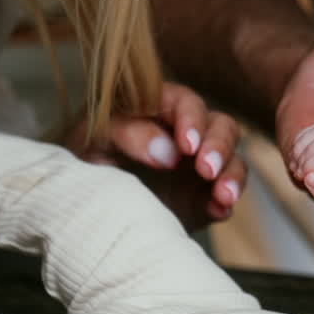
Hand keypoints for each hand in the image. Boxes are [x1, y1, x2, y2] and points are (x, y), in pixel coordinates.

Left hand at [67, 82, 247, 230]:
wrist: (81, 203)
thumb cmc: (85, 157)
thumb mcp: (95, 138)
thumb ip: (128, 134)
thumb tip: (169, 152)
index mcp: (160, 108)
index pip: (188, 104)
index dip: (193, 121)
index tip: (187, 146)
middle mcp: (186, 135)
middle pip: (222, 127)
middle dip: (219, 147)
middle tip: (206, 170)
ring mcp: (198, 168)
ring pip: (232, 160)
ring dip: (232, 175)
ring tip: (223, 195)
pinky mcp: (202, 199)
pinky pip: (225, 197)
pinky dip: (226, 203)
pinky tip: (219, 210)